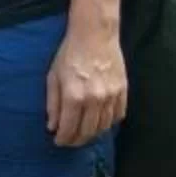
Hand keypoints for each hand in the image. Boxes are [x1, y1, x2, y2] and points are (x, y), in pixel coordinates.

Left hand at [46, 22, 128, 149]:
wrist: (95, 35)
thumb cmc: (69, 54)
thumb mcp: (53, 77)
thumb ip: (53, 104)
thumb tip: (52, 126)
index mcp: (74, 96)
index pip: (69, 128)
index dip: (63, 139)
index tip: (58, 141)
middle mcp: (94, 99)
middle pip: (88, 131)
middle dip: (77, 140)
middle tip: (70, 141)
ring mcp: (111, 96)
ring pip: (104, 126)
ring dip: (93, 134)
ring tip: (84, 134)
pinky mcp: (123, 91)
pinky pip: (118, 115)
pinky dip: (109, 123)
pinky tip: (100, 122)